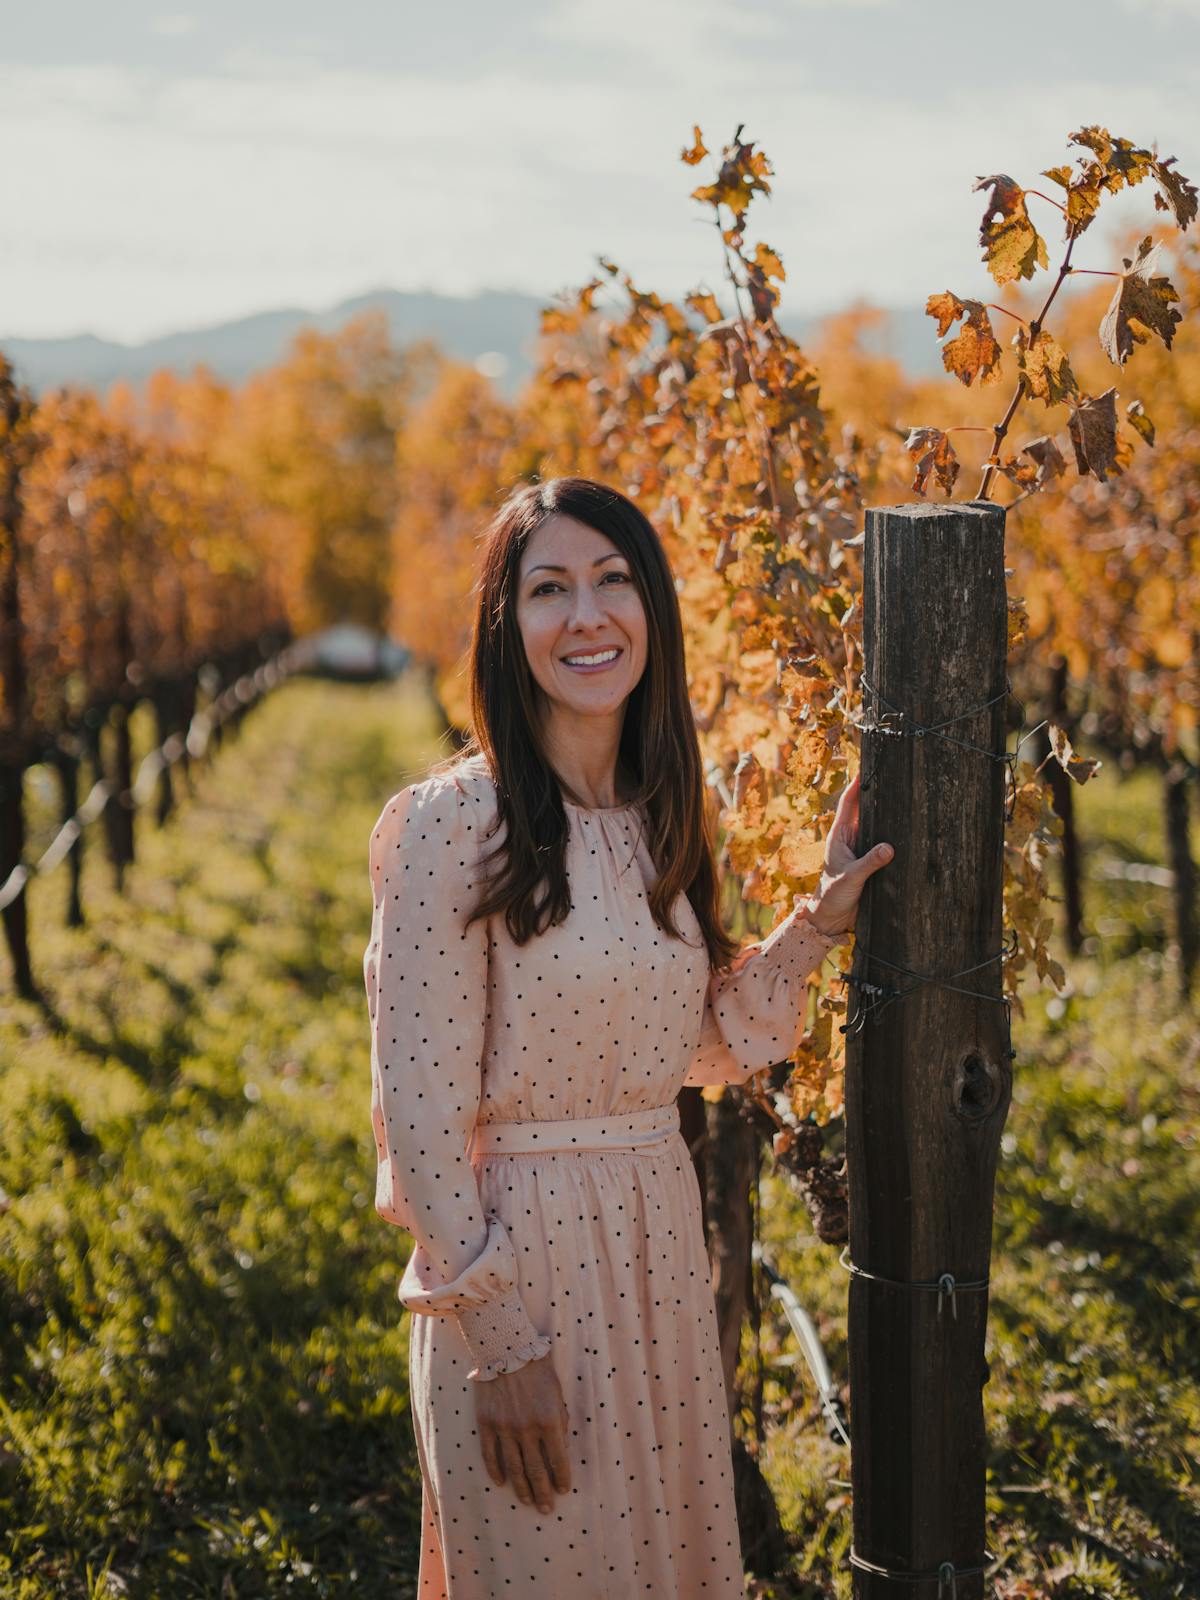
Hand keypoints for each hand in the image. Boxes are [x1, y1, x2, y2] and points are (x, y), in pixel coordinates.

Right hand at [474, 1351, 570, 1515]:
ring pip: (514, 1468)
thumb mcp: (557, 1394)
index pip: (559, 1460)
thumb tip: (560, 1449)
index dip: (562, 1478)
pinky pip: (491, 1455)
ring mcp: (505, 1428)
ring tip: (528, 1501)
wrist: (506, 1348)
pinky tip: (502, 1483)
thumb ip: (559, 1422)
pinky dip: (496, 1471)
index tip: (563, 1490)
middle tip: (546, 1508)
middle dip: (543, 1492)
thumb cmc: (538, 1369)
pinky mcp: (487, 1424)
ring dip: (522, 1488)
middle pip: (536, 1470)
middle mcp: (527, 1428)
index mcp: (549, 1420)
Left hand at [795, 772, 892, 936]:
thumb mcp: (851, 877)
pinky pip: (881, 845)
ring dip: (885, 815)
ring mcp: (860, 850)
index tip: (865, 768)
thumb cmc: (832, 894)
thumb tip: (889, 848)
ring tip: (902, 797)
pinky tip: (905, 830)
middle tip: (891, 776)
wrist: (831, 917)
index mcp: (839, 836)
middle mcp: (849, 839)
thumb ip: (869, 862)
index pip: (847, 804)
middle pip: (863, 811)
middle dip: (875, 795)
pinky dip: (891, 836)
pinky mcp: (869, 862)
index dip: (856, 786)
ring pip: (874, 827)